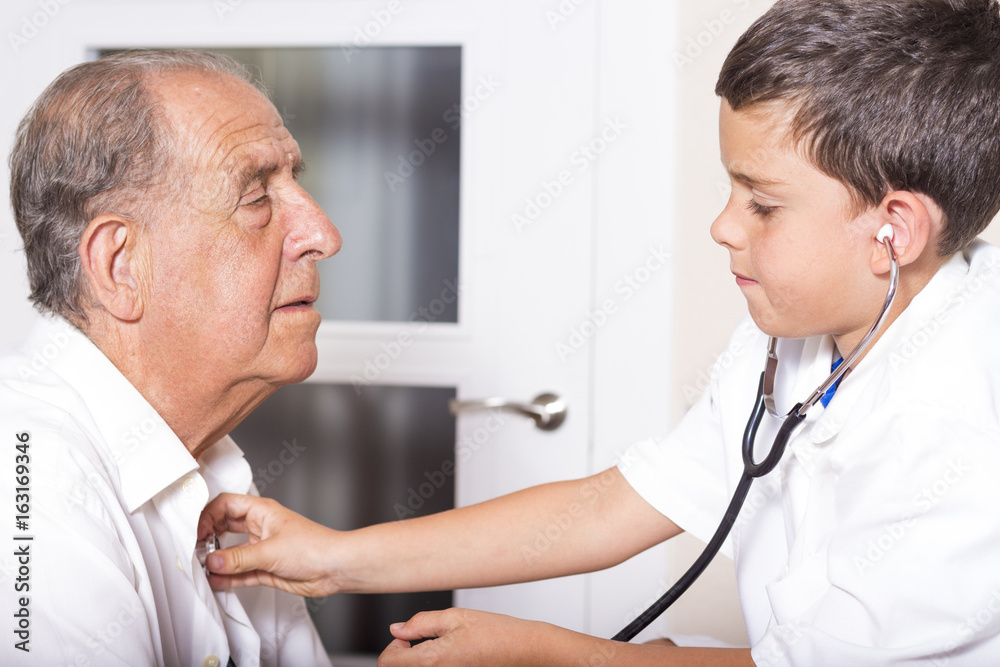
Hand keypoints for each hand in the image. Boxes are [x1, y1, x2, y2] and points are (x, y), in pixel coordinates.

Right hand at [197, 493, 340, 596]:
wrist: (335, 567)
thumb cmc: (314, 546)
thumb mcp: (270, 551)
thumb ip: (239, 559)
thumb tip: (212, 561)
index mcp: (262, 511)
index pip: (226, 505)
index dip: (208, 515)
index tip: (197, 532)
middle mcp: (260, 527)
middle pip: (224, 527)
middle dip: (208, 537)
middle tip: (195, 549)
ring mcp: (262, 548)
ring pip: (231, 552)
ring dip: (217, 561)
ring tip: (201, 569)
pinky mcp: (265, 568)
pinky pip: (240, 572)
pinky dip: (227, 577)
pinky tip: (215, 581)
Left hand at [378, 608, 553, 665]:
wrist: (527, 652)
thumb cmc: (498, 634)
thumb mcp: (456, 617)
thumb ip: (421, 622)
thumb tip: (398, 628)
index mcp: (433, 660)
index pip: (388, 663)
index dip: (393, 646)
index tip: (407, 636)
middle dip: (403, 655)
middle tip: (421, 641)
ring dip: (418, 662)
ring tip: (440, 648)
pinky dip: (435, 666)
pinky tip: (451, 657)